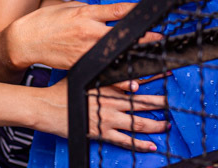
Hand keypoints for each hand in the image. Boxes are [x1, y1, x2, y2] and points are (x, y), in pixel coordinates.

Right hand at [12, 1, 161, 70]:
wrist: (26, 39)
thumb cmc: (48, 20)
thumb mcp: (72, 7)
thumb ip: (94, 11)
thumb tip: (112, 13)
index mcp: (88, 13)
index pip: (119, 11)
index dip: (139, 13)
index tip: (154, 15)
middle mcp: (88, 31)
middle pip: (122, 35)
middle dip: (143, 39)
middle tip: (160, 41)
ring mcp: (84, 50)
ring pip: (114, 57)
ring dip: (132, 61)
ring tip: (150, 65)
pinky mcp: (79, 64)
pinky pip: (101, 70)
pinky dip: (115, 77)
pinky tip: (129, 83)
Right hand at [41, 79, 166, 151]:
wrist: (46, 107)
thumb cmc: (62, 90)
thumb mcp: (83, 75)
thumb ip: (103, 74)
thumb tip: (121, 73)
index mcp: (107, 85)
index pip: (134, 79)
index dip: (152, 76)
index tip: (166, 73)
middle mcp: (110, 102)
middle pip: (141, 102)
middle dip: (159, 102)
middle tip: (171, 102)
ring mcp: (107, 118)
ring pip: (138, 122)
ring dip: (154, 124)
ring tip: (166, 124)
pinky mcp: (102, 133)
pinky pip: (125, 141)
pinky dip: (139, 144)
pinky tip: (151, 146)